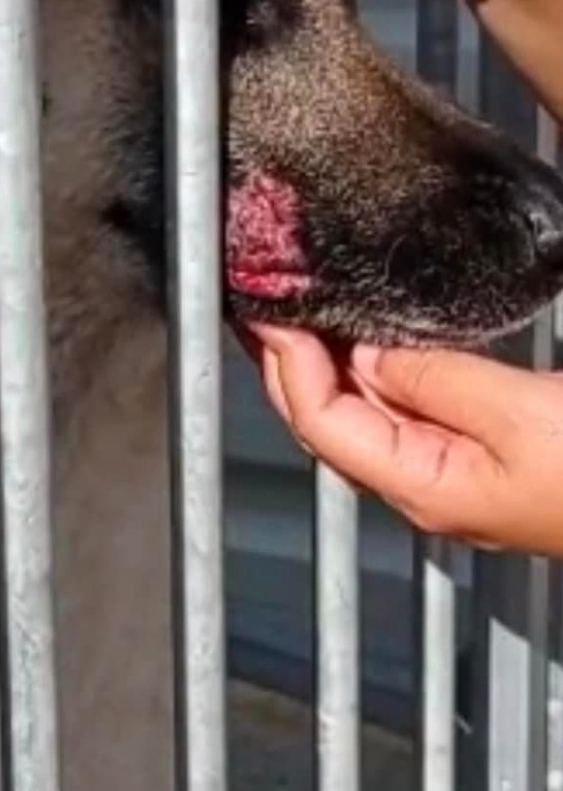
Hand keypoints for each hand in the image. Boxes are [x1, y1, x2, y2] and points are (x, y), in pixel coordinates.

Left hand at [246, 324, 562, 555]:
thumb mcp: (524, 413)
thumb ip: (438, 379)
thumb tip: (368, 351)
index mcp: (427, 487)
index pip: (322, 421)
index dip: (284, 362)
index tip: (265, 307)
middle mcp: (430, 490)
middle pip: (331, 423)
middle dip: (291, 363)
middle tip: (269, 300)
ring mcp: (458, 477)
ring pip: (368, 417)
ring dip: (332, 364)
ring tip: (309, 310)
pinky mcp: (490, 457)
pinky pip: (412, 413)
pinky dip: (383, 371)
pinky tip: (381, 340)